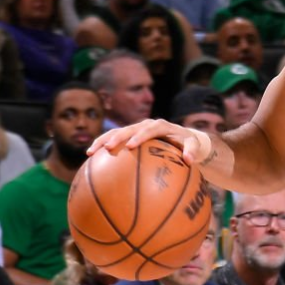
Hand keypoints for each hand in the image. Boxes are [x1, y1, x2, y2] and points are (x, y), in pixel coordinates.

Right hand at [87, 119, 211, 165]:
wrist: (180, 136)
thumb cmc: (187, 142)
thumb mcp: (194, 144)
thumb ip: (192, 150)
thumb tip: (189, 160)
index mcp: (160, 126)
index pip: (149, 129)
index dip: (140, 136)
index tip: (131, 146)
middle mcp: (146, 125)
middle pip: (128, 129)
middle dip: (117, 137)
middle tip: (107, 148)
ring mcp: (136, 129)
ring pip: (116, 132)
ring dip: (103, 140)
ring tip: (90, 152)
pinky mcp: (129, 135)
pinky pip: (113, 139)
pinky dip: (102, 146)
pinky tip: (90, 158)